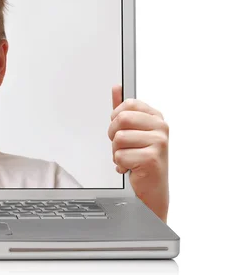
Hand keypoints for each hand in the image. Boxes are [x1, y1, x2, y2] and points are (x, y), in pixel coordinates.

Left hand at [108, 85, 168, 222]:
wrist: (152, 187)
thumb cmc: (141, 157)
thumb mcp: (132, 130)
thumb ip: (123, 108)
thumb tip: (117, 88)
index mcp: (156, 117)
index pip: (128, 104)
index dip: (116, 117)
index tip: (121, 128)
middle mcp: (161, 128)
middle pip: (121, 119)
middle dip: (114, 136)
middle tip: (123, 146)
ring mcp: (158, 142)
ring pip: (118, 139)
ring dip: (117, 152)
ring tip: (129, 157)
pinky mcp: (152, 158)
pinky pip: (120, 156)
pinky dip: (121, 164)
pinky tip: (132, 167)